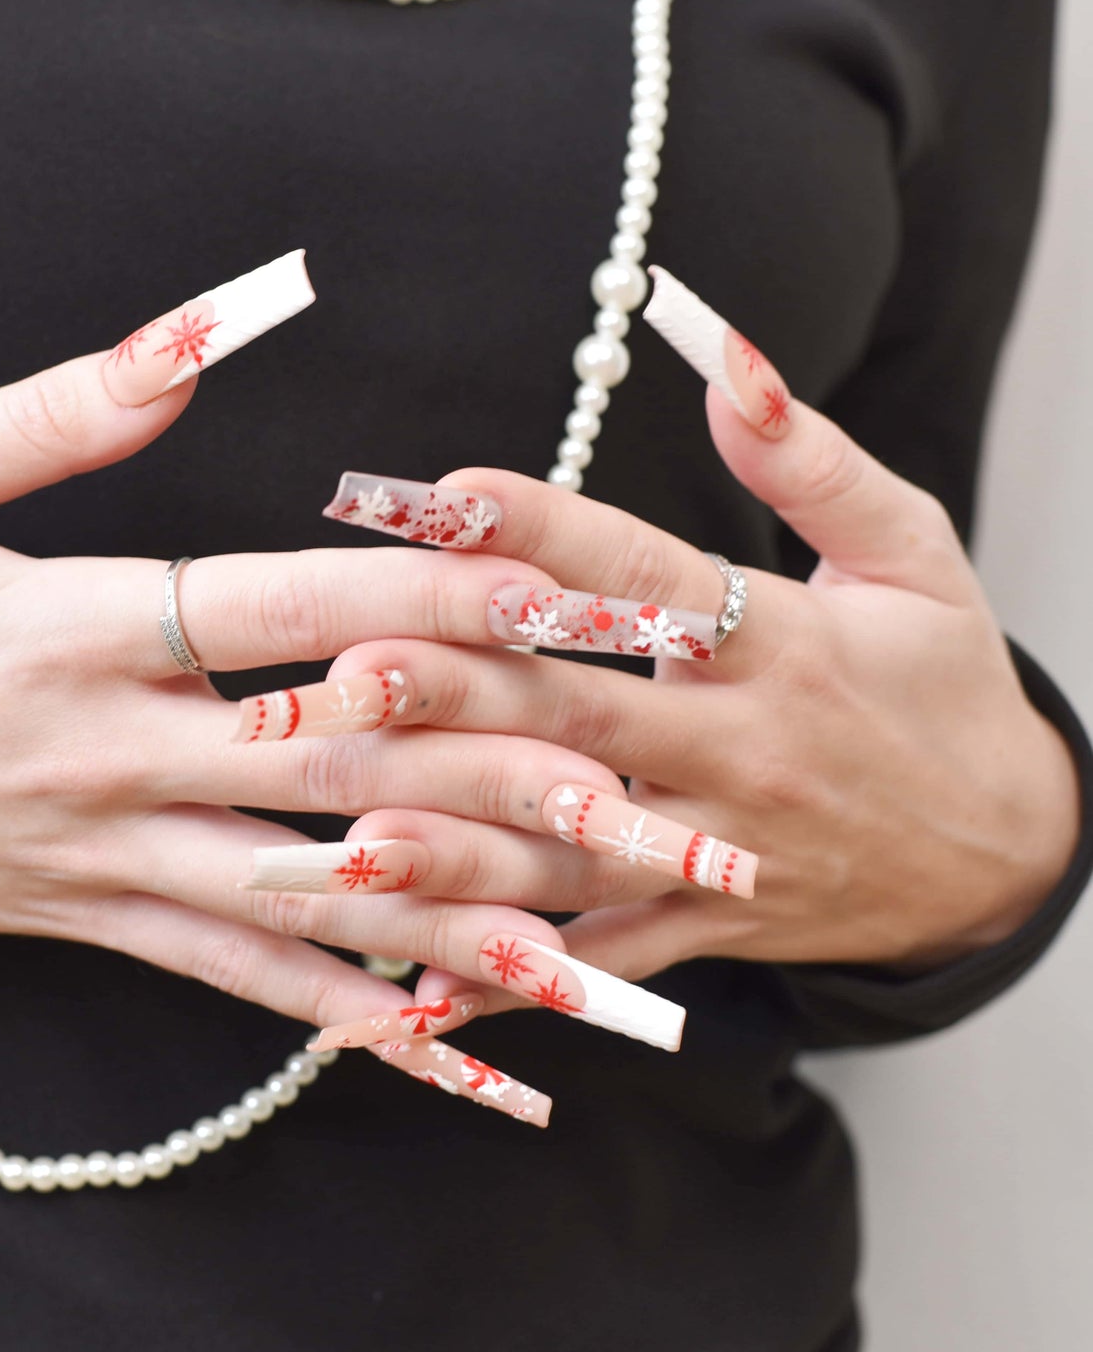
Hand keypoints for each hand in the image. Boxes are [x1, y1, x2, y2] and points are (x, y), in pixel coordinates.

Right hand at [0, 263, 634, 1055]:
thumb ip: (58, 409)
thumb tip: (201, 338)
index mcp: (77, 627)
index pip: (278, 610)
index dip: (418, 594)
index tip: (547, 590)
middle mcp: (115, 753)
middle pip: (333, 760)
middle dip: (493, 771)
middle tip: (641, 789)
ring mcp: (116, 854)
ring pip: (312, 894)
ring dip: (456, 923)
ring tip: (592, 954)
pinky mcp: (107, 921)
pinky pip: (243, 982)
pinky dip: (347, 1015)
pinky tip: (451, 1047)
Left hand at [318, 272, 1079, 1024]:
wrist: (1004, 848)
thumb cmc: (937, 683)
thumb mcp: (910, 554)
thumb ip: (811, 459)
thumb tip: (722, 357)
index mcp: (779, 645)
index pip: (646, 579)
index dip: (546, 532)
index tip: (445, 494)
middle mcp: (739, 752)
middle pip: (578, 717)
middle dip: (458, 692)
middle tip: (348, 669)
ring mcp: (719, 852)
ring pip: (571, 854)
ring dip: (458, 848)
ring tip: (350, 839)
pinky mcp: (708, 926)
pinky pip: (602, 960)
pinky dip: (517, 979)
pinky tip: (422, 993)